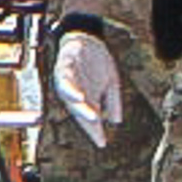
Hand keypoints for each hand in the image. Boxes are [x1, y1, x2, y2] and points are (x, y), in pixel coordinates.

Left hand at [46, 21, 127, 147]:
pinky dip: (71, 86)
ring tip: (90, 112)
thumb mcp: (111, 82)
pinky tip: (80, 95)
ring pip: (69, 95)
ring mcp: (68, 79)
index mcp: (86, 98)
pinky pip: (66, 77)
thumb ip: (112, 101)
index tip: (102, 143)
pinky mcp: (65, 65)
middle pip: (78, 110)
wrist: (88, 38)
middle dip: (86, 120)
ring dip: (78, 105)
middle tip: (96, 130)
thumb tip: (116, 121)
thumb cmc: (97, 62)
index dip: (95, 131)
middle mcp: (75, 92)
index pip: (89, 118)